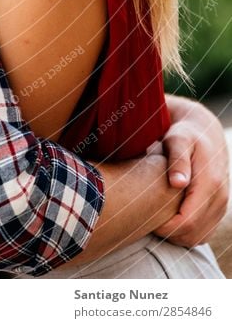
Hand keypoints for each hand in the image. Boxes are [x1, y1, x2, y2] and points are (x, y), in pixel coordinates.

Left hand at [152, 96, 229, 245]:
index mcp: (210, 183)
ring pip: (199, 237)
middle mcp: (220, 197)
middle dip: (169, 234)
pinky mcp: (219, 208)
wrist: (204, 133)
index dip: (166, 228)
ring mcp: (222, 204)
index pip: (188, 222)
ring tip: (157, 220)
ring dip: (178, 236)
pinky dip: (187, 233)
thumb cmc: (185, 135)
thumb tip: (178, 183)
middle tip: (148, 222)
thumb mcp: (177, 140)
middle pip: (193, 234)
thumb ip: (178, 160)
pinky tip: (170, 220)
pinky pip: (204, 233)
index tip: (148, 220)